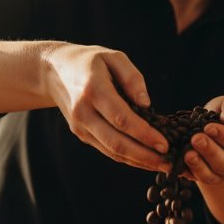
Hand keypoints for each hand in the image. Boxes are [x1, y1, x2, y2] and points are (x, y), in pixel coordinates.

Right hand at [44, 44, 168, 170]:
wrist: (54, 71)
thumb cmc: (90, 62)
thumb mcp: (113, 57)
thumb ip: (132, 78)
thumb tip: (146, 104)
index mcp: (93, 90)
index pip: (121, 119)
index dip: (144, 134)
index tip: (165, 144)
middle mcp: (84, 112)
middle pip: (116, 142)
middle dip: (145, 156)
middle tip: (169, 163)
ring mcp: (80, 126)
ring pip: (111, 151)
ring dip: (138, 162)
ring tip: (163, 166)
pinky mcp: (81, 134)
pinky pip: (106, 150)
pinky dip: (127, 158)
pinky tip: (145, 159)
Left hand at [184, 96, 223, 183]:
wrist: (210, 128)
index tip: (209, 127)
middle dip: (211, 152)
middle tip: (196, 139)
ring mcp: (222, 176)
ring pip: (212, 176)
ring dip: (199, 165)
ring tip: (187, 153)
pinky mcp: (205, 178)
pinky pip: (196, 179)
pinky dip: (187, 171)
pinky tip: (178, 160)